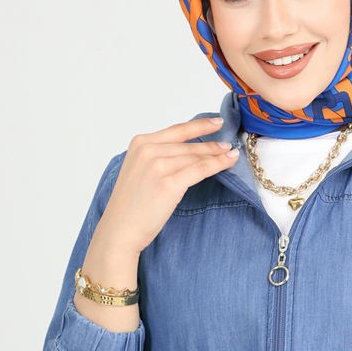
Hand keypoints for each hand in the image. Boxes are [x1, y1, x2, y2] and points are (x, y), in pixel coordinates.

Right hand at [97, 115, 239, 256]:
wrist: (120, 229)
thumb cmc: (130, 206)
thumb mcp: (139, 171)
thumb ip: (156, 157)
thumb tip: (186, 153)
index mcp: (140, 144)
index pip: (176, 131)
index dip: (199, 125)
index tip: (215, 121)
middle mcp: (148, 150)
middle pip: (188, 145)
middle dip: (211, 145)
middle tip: (227, 144)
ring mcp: (158, 166)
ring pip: (196, 157)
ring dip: (216, 155)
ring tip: (230, 154)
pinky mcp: (169, 183)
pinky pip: (200, 169)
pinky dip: (217, 165)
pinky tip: (228, 162)